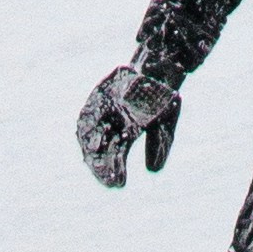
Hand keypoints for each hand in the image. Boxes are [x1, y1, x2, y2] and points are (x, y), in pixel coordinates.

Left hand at [76, 63, 181, 187]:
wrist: (158, 67)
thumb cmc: (162, 98)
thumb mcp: (165, 124)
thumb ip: (158, 145)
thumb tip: (152, 171)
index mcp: (127, 132)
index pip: (117, 155)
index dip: (116, 170)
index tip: (117, 184)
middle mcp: (111, 123)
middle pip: (101, 149)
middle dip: (101, 165)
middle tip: (104, 180)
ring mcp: (103, 110)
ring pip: (91, 134)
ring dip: (91, 148)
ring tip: (94, 161)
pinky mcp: (99, 97)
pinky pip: (89, 115)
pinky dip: (87, 127)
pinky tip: (87, 139)